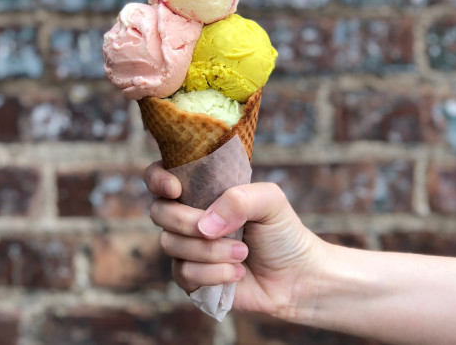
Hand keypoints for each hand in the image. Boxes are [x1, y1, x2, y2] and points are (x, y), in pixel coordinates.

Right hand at [145, 161, 327, 318]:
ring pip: (171, 245)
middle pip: (159, 212)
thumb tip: (205, 224)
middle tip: (222, 230)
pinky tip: (238, 273)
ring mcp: (188, 248)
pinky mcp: (192, 279)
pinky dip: (213, 274)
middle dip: (187, 222)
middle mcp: (190, 217)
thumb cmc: (283, 232)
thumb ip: (239, 199)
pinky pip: (183, 274)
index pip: (161, 176)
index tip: (175, 190)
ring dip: (210, 251)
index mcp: (203, 190)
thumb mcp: (271, 201)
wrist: (296, 276)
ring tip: (243, 253)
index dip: (158, 179)